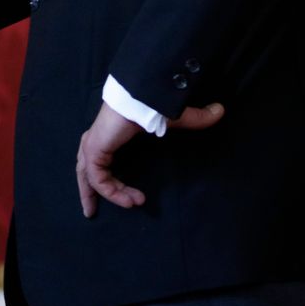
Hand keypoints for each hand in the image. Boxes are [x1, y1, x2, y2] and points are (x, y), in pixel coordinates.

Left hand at [75, 99, 224, 217]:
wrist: (140, 93)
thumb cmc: (150, 101)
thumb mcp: (172, 118)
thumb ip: (194, 119)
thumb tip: (219, 111)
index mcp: (109, 132)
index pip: (98, 158)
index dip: (107, 178)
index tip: (133, 197)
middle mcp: (98, 138)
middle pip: (84, 169)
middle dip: (87, 191)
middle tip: (91, 212)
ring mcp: (94, 143)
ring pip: (88, 175)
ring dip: (98, 195)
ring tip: (124, 208)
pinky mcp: (95, 148)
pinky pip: (98, 177)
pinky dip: (110, 191)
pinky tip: (128, 201)